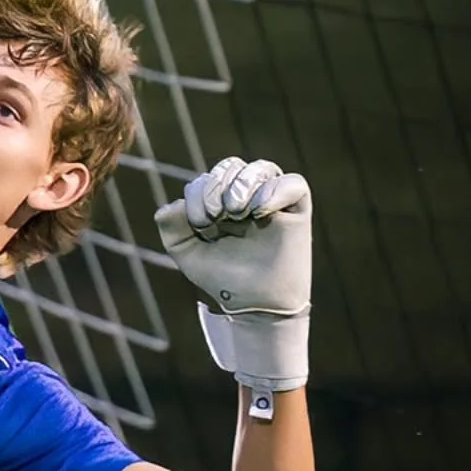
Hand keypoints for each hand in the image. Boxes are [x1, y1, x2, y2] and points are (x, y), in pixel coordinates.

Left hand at [155, 157, 311, 416]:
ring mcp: (271, 200)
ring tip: (239, 212)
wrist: (254, 303)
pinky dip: (274, 191)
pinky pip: (294, 183)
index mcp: (218, 202)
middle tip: (217, 216)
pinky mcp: (297, 208)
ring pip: (261, 168)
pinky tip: (260, 211)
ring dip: (243, 185)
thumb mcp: (187, 254)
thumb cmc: (222, 278)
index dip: (200, 194)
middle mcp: (245, 196)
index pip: (205, 181)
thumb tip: (172, 205)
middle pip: (230, 167)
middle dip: (218, 186)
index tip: (202, 223)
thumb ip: (172, 228)